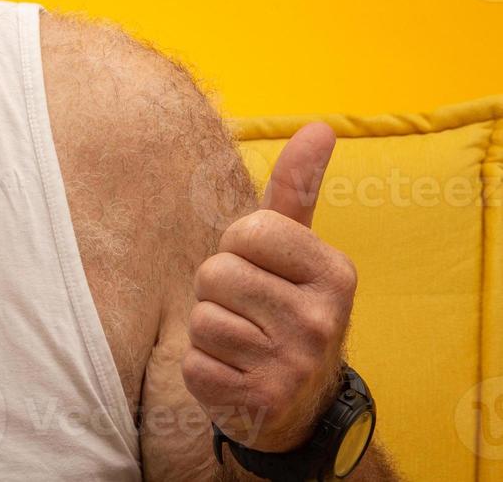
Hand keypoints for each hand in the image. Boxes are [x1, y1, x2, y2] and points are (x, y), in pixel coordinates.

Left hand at [182, 121, 357, 451]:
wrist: (299, 402)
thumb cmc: (285, 306)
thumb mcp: (297, 249)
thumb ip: (299, 189)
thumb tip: (319, 127)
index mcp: (336, 273)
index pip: (247, 230)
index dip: (240, 247)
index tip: (262, 269)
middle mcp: (322, 320)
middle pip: (217, 273)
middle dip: (219, 289)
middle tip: (249, 311)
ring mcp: (293, 365)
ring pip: (202, 318)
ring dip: (209, 329)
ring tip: (242, 342)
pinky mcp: (258, 401)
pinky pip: (194, 363)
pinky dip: (203, 369)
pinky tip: (234, 374)